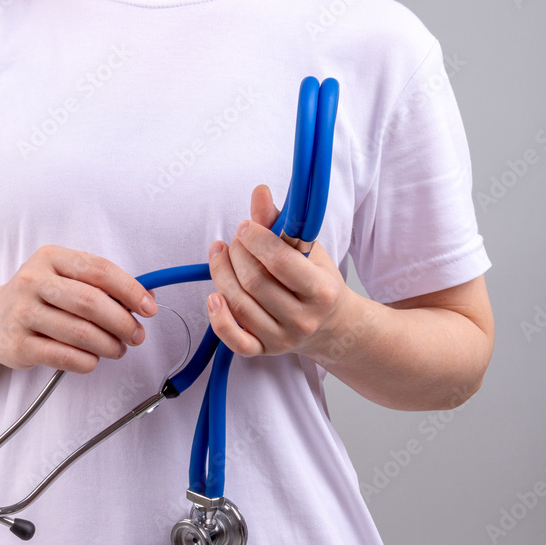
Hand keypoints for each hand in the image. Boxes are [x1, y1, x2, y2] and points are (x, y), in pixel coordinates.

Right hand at [0, 245, 157, 373]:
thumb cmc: (38, 299)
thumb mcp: (64, 279)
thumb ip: (102, 285)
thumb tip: (147, 298)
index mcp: (50, 257)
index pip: (99, 270)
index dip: (130, 290)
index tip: (149, 308)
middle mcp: (32, 281)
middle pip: (91, 302)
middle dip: (122, 322)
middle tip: (136, 335)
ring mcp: (22, 313)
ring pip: (80, 333)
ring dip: (108, 345)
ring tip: (117, 349)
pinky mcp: (17, 345)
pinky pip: (64, 356)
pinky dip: (87, 362)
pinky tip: (92, 359)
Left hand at [206, 184, 353, 357]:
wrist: (331, 325)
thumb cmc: (318, 282)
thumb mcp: (308, 249)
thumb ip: (281, 222)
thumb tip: (259, 192)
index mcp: (321, 291)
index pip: (279, 262)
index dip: (255, 239)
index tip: (245, 226)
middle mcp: (302, 319)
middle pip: (253, 282)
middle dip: (236, 253)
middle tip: (235, 239)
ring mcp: (282, 338)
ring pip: (239, 304)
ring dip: (221, 274)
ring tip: (220, 254)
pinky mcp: (265, 351)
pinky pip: (234, 341)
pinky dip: (218, 319)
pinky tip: (214, 295)